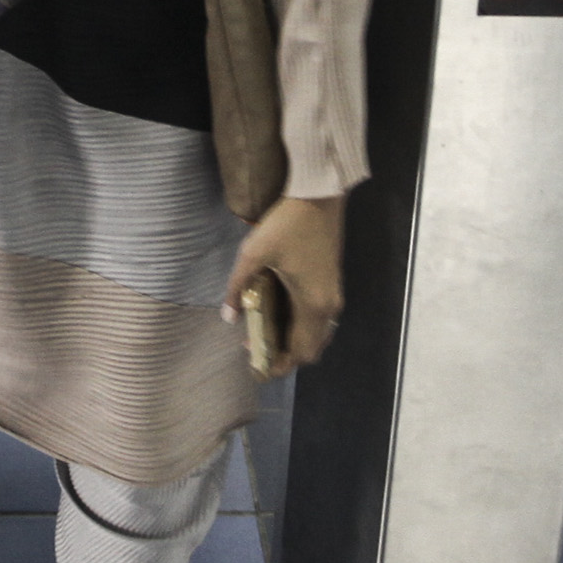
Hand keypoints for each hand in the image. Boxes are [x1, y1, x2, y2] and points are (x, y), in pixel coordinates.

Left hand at [229, 193, 346, 371]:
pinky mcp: (332, 282)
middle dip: (285, 356)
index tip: (258, 367)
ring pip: (317, 334)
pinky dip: (301, 326)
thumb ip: (238, 288)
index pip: (300, 353)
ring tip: (264, 334)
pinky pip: (319, 318)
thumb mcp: (253, 255)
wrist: (319, 195)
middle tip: (257, 351)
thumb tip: (228, 316)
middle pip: (311, 349)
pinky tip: (277, 315)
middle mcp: (328, 306)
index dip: (280, 366)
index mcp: (312, 305)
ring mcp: (333, 294)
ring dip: (294, 341)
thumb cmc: (286, 224)